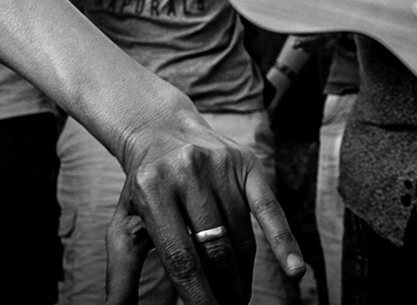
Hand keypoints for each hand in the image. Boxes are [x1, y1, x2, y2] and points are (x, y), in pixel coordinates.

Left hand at [107, 98, 302, 304]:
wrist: (160, 128)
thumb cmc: (143, 188)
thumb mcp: (124, 222)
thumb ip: (121, 271)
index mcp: (152, 188)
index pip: (181, 257)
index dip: (199, 295)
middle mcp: (185, 172)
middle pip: (215, 251)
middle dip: (224, 289)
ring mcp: (218, 165)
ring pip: (240, 237)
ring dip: (241, 274)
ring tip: (236, 293)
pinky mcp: (246, 163)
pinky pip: (270, 208)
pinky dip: (284, 242)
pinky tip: (295, 270)